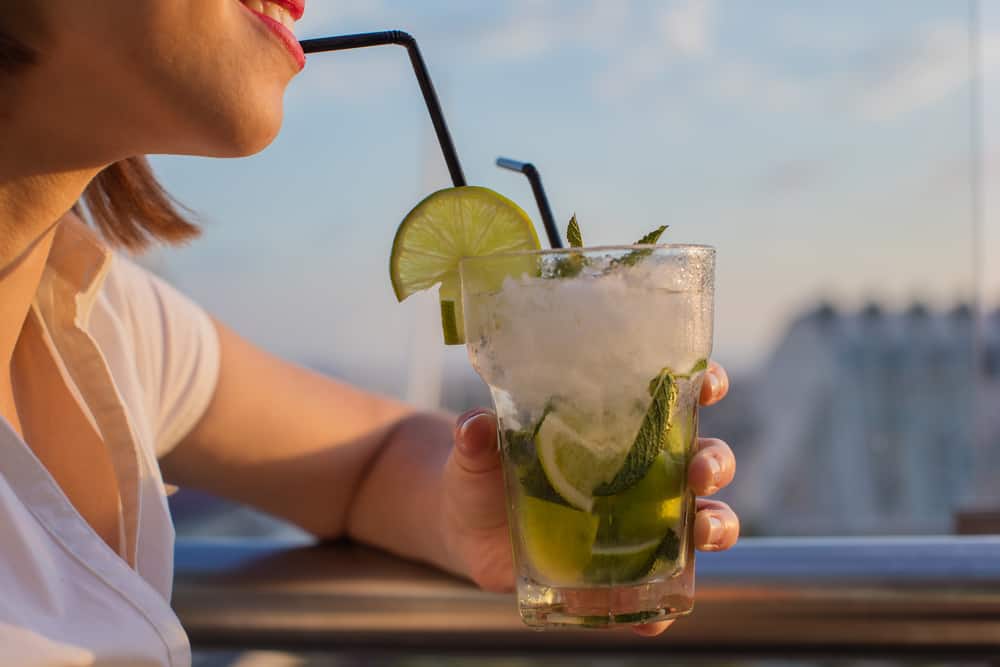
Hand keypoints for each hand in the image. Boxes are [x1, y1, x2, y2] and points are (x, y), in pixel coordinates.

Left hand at [440, 361, 737, 635]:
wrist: (465, 529)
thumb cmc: (481, 474)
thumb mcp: (476, 453)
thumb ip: (476, 437)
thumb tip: (474, 427)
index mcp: (616, 427)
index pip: (675, 396)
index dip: (704, 385)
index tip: (710, 385)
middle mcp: (642, 471)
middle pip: (704, 459)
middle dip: (715, 462)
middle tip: (700, 472)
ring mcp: (639, 522)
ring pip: (701, 521)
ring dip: (717, 526)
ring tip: (703, 534)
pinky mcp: (622, 571)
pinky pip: (658, 591)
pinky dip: (666, 608)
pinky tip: (657, 618)